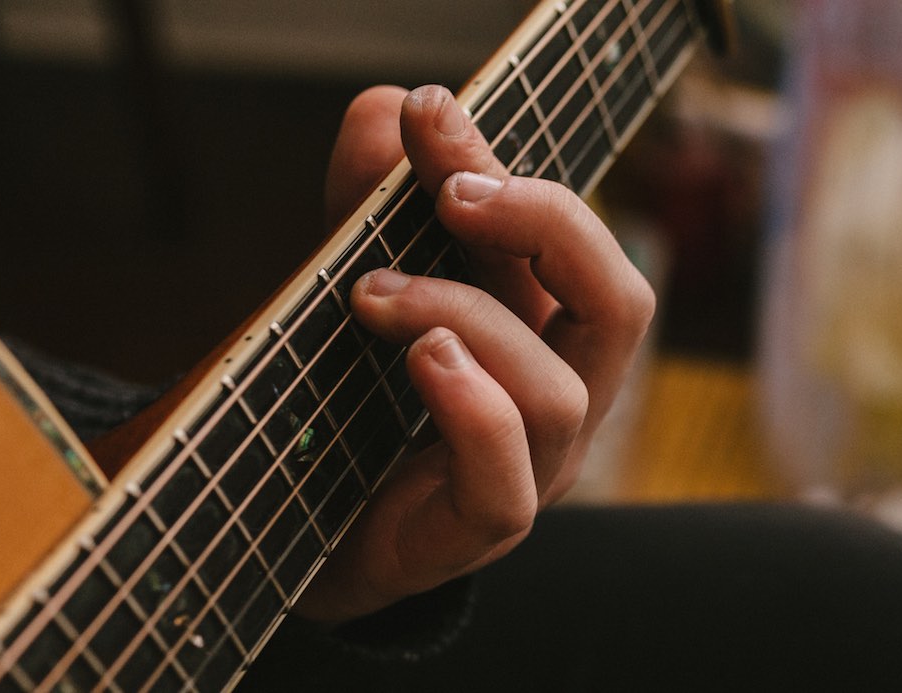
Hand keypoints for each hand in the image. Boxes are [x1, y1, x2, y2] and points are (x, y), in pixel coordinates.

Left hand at [292, 84, 654, 623]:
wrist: (279, 536)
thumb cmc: (336, 407)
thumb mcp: (349, 285)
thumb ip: (365, 207)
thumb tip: (382, 112)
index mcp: (546, 334)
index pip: (570, 242)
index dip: (510, 167)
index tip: (430, 116)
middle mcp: (556, 401)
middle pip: (621, 304)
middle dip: (546, 226)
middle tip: (449, 192)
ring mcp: (526, 475)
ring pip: (559, 393)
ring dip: (467, 319)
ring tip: (375, 295)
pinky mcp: (470, 537)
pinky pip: (508, 485)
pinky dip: (472, 411)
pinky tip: (421, 361)